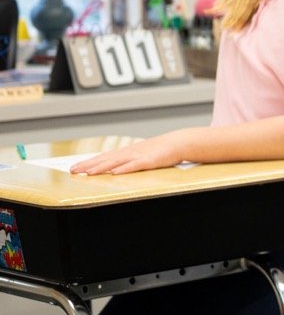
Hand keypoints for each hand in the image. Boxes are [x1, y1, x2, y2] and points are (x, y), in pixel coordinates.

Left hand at [70, 134, 185, 174]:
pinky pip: (134, 165)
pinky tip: (114, 172)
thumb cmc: (162, 150)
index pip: (103, 157)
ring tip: (88, 173)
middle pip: (105, 159)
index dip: (88, 162)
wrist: (180, 142)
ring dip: (101, 167)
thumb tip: (114, 169)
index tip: (74, 167)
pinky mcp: (149, 160)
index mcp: (127, 152)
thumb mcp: (142, 154)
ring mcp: (139, 155)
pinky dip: (124, 169)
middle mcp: (129, 152)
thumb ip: (129, 161)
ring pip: (116, 162)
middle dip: (88, 165)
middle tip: (73, 171)